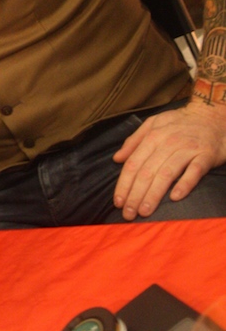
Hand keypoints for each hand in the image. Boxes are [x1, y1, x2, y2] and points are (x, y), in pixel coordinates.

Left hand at [112, 101, 225, 218]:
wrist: (212, 116)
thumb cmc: (180, 123)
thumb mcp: (154, 124)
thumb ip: (134, 141)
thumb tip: (117, 158)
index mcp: (153, 136)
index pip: (134, 163)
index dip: (124, 184)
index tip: (118, 201)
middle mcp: (168, 142)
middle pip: (147, 171)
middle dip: (136, 194)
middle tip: (129, 214)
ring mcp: (188, 149)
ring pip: (167, 174)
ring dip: (154, 194)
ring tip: (145, 211)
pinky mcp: (206, 156)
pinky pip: (194, 171)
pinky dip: (184, 184)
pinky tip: (175, 198)